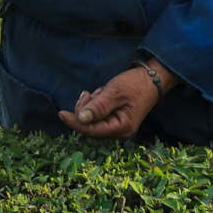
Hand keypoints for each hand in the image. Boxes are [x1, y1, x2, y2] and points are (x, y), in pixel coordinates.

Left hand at [57, 60, 178, 139]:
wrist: (152, 80)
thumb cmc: (135, 84)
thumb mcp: (115, 92)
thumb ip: (98, 106)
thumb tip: (81, 120)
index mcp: (121, 128)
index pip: (91, 130)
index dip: (75, 123)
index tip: (61, 113)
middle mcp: (119, 132)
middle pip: (90, 126)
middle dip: (84, 109)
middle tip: (87, 92)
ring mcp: (117, 127)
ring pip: (92, 120)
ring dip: (91, 105)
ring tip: (99, 91)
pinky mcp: (115, 120)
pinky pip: (98, 116)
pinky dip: (95, 104)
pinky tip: (102, 94)